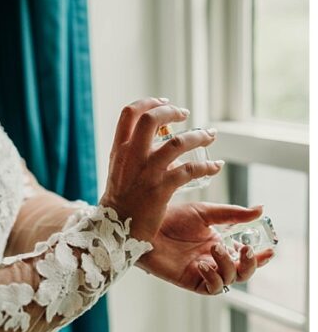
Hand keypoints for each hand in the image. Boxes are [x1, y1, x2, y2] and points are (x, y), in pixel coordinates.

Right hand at [98, 98, 222, 240]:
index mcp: (119, 150)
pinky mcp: (161, 189)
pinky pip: (190, 171)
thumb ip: (133, 151)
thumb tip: (157, 134)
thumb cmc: (121, 199)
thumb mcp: (119, 169)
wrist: (115, 229)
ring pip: (176, 143)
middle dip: (172, 112)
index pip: (130, 113)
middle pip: (150, 119)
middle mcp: (131, 157)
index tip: (165, 103)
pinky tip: (216, 167)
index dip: (149, 102)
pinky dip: (207, 167)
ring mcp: (146, 173)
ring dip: (198, 136)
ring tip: (210, 136)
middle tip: (186, 114)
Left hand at [137, 203, 274, 294]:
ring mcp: (202, 271)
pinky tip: (203, 264)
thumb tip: (260, 209)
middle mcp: (213, 259)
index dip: (260, 256)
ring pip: (230, 280)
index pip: (245, 256)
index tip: (270, 249)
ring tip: (214, 248)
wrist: (145, 226)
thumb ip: (233, 215)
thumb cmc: (170, 218)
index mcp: (218, 244)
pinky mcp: (189, 280)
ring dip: (228, 265)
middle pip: (243, 273)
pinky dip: (213, 277)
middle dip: (250, 263)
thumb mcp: (205, 213)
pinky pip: (211, 288)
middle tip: (245, 249)